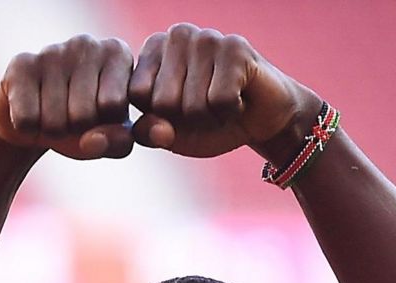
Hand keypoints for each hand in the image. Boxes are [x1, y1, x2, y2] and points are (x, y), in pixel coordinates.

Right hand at [0, 35, 136, 160]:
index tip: (97, 113)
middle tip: (69, 117)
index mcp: (117, 53)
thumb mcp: (109, 136)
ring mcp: (51, 51)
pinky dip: (27, 128)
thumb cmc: (81, 122)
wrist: (32, 115)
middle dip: (74, 130)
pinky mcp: (20, 65)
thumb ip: (118, 142)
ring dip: (51, 130)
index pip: (113, 106)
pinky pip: (26, 119)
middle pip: (83, 115)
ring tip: (50, 114)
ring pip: (54, 121)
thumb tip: (94, 142)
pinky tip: (30, 110)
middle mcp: (86, 43)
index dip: (102, 124)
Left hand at [128, 24, 318, 158]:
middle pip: (164, 101)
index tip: (178, 108)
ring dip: (210, 116)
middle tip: (205, 106)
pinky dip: (231, 111)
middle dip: (186, 118)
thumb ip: (149, 133)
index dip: (159, 116)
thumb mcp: (169, 134)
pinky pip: (221, 100)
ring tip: (221, 100)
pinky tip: (239, 96)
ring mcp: (207, 37)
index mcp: (152, 50)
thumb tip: (159, 131)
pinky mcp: (236, 47)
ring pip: (192, 104)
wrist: (259, 117)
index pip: (136, 95)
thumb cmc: (207, 122)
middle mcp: (177, 35)